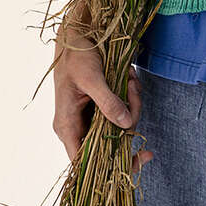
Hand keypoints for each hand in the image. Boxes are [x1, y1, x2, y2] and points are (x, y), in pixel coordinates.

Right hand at [53, 25, 153, 179]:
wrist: (75, 37)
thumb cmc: (76, 56)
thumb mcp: (91, 77)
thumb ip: (107, 101)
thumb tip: (126, 124)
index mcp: (67, 126)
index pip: (85, 162)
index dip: (110, 168)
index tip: (138, 159)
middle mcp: (77, 127)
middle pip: (110, 144)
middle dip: (130, 119)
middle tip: (134, 91)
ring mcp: (90, 119)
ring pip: (120, 127)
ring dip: (132, 104)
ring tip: (130, 79)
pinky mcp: (101, 109)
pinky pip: (122, 113)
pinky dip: (130, 99)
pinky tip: (129, 80)